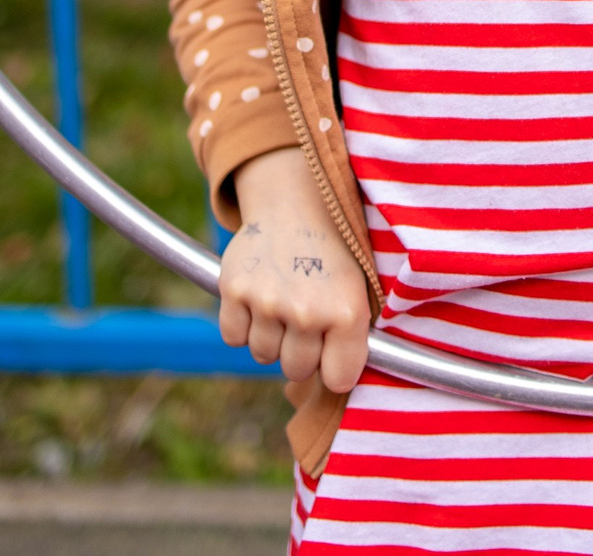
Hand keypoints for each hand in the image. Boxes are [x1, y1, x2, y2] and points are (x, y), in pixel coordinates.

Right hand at [218, 147, 372, 393]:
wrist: (297, 201)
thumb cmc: (334, 254)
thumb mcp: (358, 290)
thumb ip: (350, 339)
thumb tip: (337, 389)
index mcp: (346, 312)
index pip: (338, 379)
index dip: (334, 368)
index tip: (333, 352)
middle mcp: (307, 311)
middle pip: (296, 370)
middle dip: (301, 351)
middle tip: (306, 318)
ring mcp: (267, 301)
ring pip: (263, 354)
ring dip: (272, 336)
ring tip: (284, 301)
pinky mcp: (234, 290)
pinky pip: (234, 336)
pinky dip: (242, 324)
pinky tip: (259, 297)